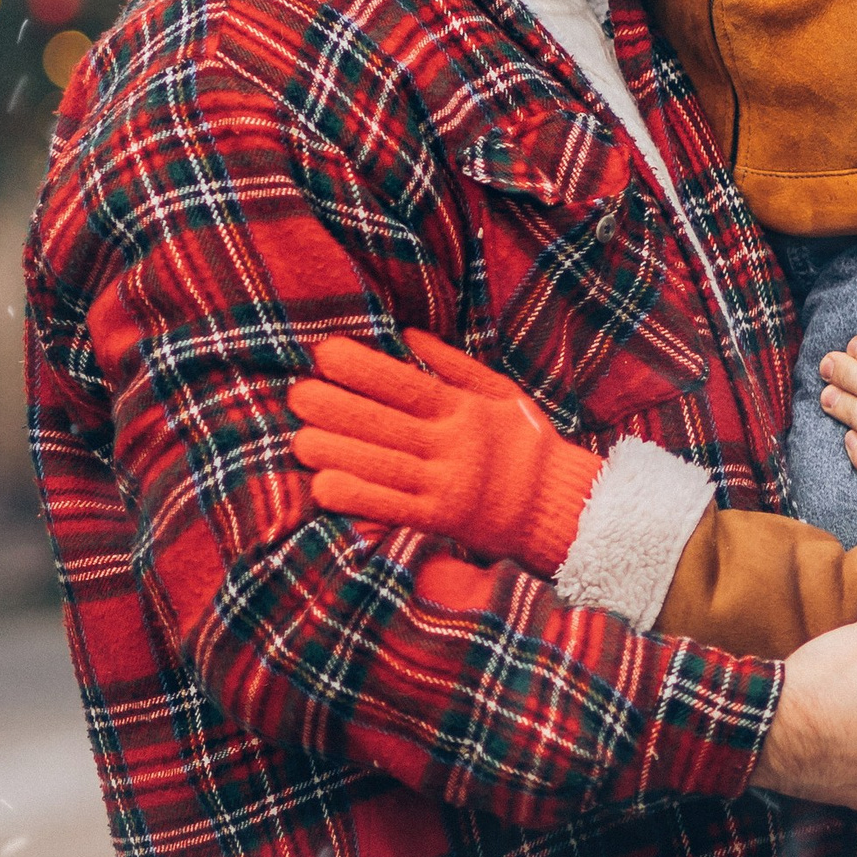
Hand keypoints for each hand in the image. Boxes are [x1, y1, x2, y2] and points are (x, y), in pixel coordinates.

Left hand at [291, 331, 601, 570]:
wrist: (559, 506)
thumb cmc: (526, 444)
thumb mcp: (502, 393)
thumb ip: (454, 365)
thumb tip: (407, 335)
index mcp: (465, 410)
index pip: (407, 384)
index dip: (363, 368)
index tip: (325, 353)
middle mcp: (454, 446)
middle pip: (385, 423)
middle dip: (336, 407)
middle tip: (298, 394)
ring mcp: (448, 485)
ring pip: (382, 466)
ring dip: (336, 452)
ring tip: (299, 439)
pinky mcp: (442, 522)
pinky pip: (392, 508)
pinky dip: (356, 498)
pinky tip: (323, 486)